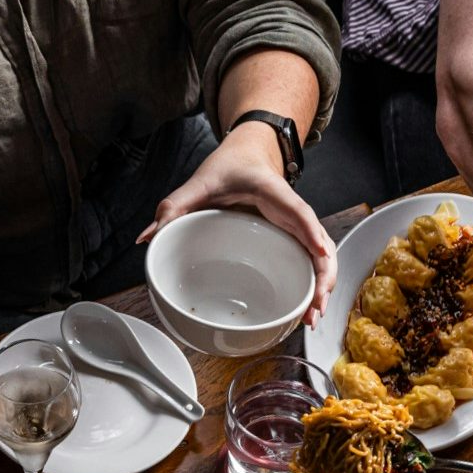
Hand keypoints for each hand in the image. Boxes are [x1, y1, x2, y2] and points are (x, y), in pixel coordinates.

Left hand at [137, 122, 335, 323]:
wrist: (248, 155)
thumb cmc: (230, 168)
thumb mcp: (200, 182)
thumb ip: (174, 206)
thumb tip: (150, 237)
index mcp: (274, 194)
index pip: (299, 213)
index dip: (311, 233)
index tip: (320, 253)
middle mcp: (294, 214)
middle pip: (321, 246)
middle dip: (322, 278)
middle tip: (313, 307)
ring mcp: (299, 229)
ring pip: (322, 260)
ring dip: (321, 288)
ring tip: (311, 317)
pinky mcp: (296, 240)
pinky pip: (313, 263)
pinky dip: (315, 286)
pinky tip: (308, 309)